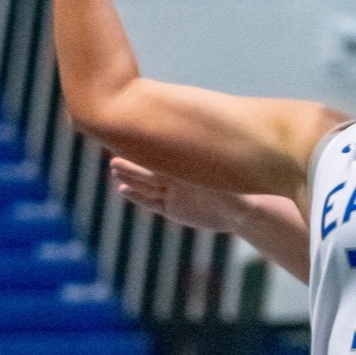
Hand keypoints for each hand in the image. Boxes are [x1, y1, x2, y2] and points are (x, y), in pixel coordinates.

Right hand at [110, 157, 251, 232]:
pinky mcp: (171, 208)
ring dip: (131, 179)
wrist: (240, 212)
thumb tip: (207, 142)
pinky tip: (123, 190)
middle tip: (115, 160)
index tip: (132, 143)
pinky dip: (138, 197)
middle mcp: (176, 175)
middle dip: (134, 165)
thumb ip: (211, 165)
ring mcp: (172, 191)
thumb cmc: (238, 189)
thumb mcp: (225, 176)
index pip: (163, 154)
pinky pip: (151, 203)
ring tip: (115, 172)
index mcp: (187, 163)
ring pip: (147, 185)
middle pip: (150, 169)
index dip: (148, 151)